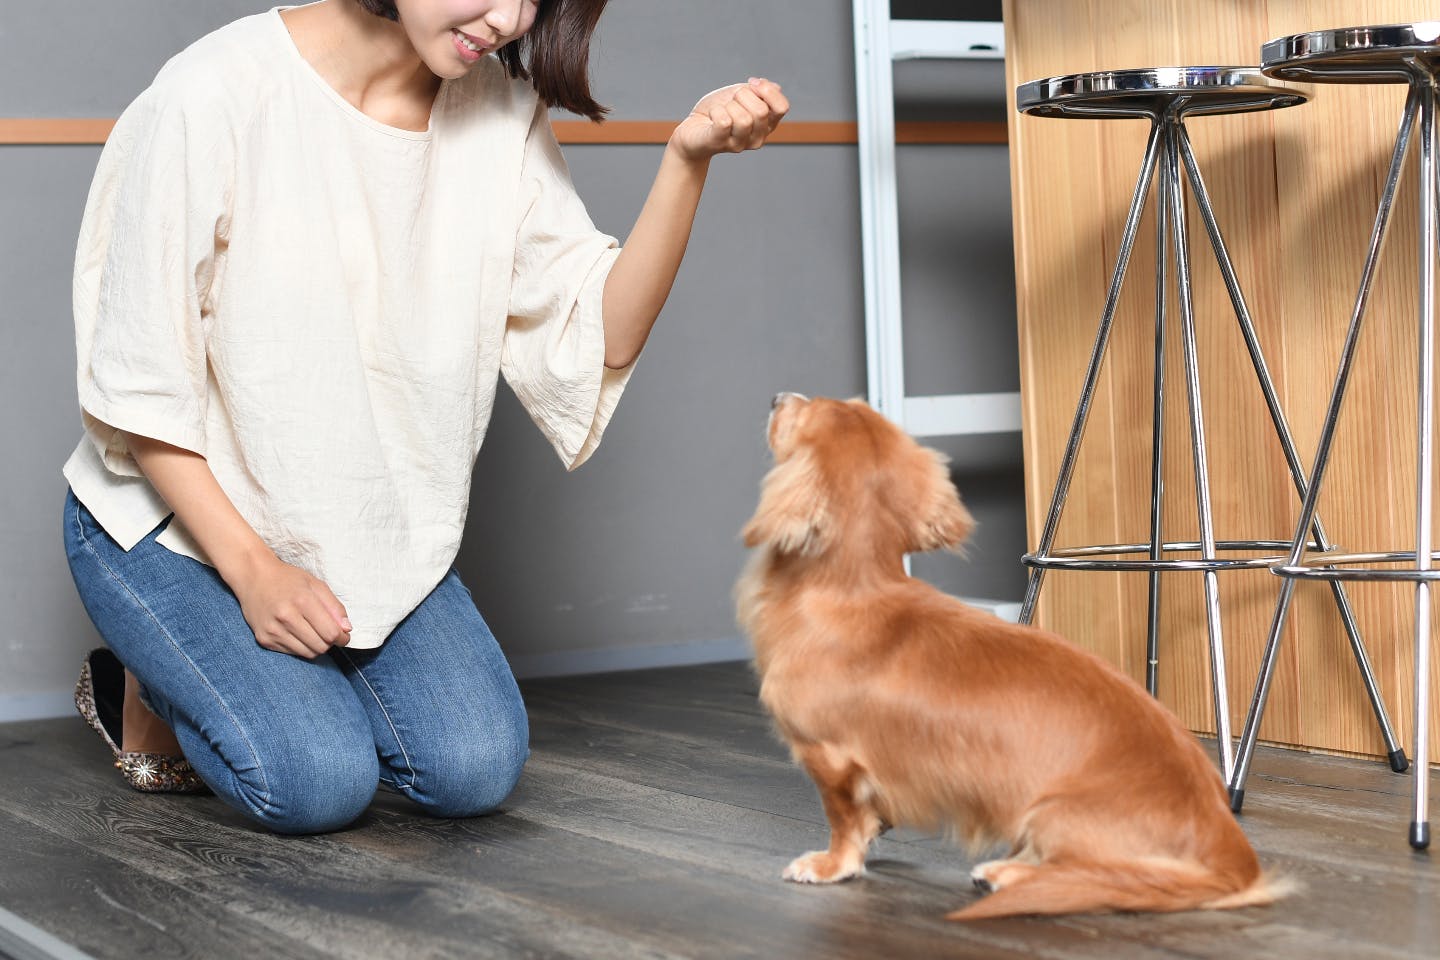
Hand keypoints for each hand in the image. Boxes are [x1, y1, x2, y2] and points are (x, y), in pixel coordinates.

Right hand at [229, 554, 352, 658]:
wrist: (254, 577)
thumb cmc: (288, 579)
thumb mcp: (316, 585)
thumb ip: (334, 607)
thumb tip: (347, 629)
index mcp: (302, 601)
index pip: (330, 633)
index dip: (342, 638)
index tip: (343, 635)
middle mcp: (285, 617)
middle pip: (320, 646)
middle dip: (330, 642)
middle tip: (328, 632)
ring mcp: (273, 630)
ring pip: (307, 653)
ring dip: (315, 646)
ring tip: (312, 631)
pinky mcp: (264, 639)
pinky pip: (292, 653)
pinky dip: (300, 646)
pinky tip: (296, 632)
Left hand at [669, 78, 788, 162]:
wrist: (692, 129)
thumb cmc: (718, 111)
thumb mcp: (740, 95)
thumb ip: (759, 91)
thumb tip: (774, 88)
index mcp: (767, 124)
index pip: (782, 107)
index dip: (767, 90)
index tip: (751, 83)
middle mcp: (757, 138)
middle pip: (761, 111)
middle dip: (743, 96)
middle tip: (731, 100)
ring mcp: (739, 144)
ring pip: (744, 118)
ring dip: (728, 105)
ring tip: (721, 109)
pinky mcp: (719, 144)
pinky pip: (724, 122)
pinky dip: (716, 110)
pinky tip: (712, 114)